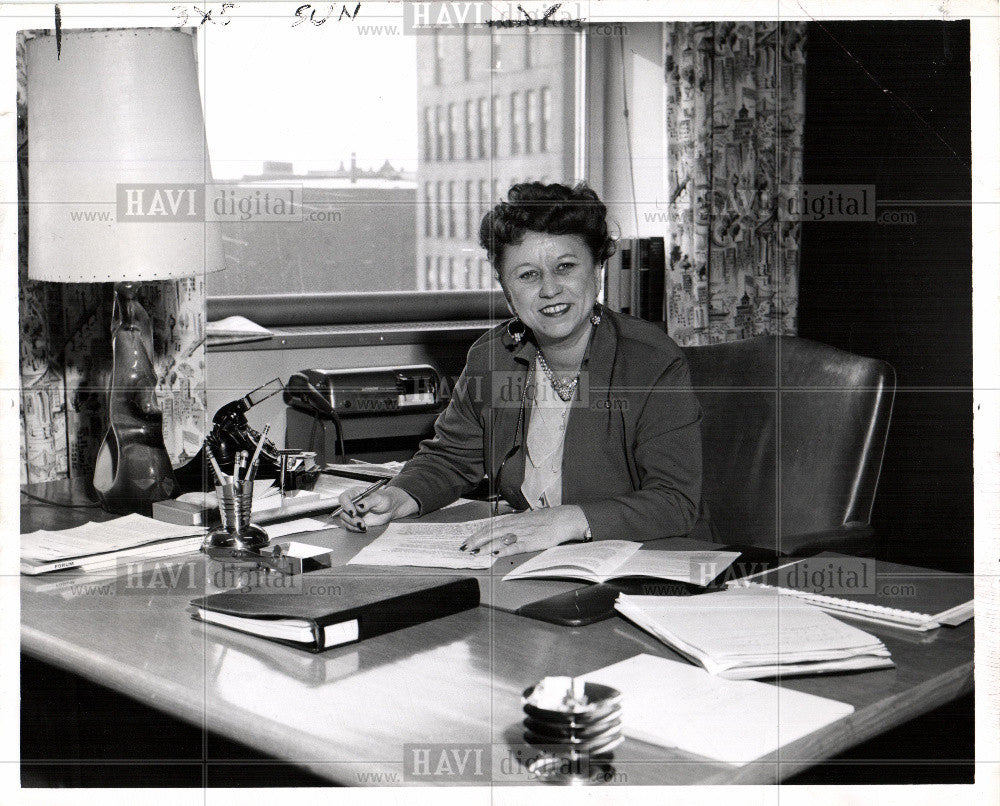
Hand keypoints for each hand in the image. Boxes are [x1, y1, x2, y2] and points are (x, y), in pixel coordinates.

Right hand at [336, 485, 417, 532]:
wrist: (390, 508)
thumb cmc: (385, 499)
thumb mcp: (379, 498)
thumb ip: (369, 501)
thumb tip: (359, 506)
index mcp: (356, 493)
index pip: (344, 498)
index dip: (346, 506)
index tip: (353, 513)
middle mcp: (352, 502)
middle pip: (342, 511)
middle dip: (350, 519)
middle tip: (361, 523)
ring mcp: (353, 512)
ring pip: (344, 520)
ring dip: (353, 525)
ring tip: (364, 526)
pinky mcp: (355, 520)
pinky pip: (349, 526)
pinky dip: (355, 529)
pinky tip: (365, 528)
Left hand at [459, 505, 589, 557]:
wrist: (562, 519)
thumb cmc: (546, 519)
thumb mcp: (526, 518)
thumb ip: (513, 523)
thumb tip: (502, 528)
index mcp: (513, 519)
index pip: (490, 526)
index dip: (477, 533)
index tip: (467, 540)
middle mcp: (514, 525)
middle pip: (490, 532)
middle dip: (476, 540)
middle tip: (464, 547)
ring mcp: (521, 534)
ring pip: (499, 539)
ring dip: (485, 546)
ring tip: (474, 552)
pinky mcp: (530, 542)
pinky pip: (514, 546)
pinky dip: (504, 550)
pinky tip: (495, 554)